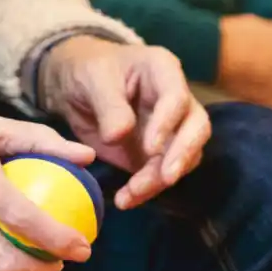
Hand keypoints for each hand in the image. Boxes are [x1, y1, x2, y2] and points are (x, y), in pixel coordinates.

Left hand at [38, 37, 210, 209]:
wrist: (75, 87)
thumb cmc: (88, 71)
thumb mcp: (93, 79)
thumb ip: (109, 105)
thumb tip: (119, 136)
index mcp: (163, 70)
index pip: (177, 97)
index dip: (168, 123)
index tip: (150, 147)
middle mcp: (176, 100)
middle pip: (196, 128)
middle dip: (182, 155)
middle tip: (166, 178)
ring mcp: (171, 129)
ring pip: (183, 157)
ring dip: (160, 179)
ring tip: (131, 194)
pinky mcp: (157, 154)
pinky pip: (161, 174)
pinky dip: (146, 190)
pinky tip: (126, 199)